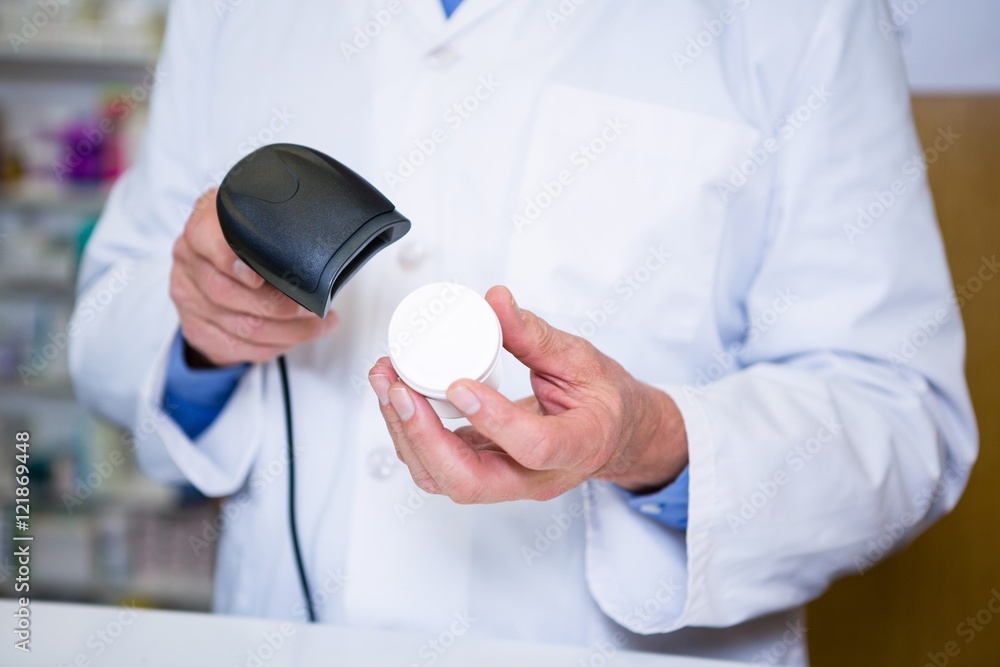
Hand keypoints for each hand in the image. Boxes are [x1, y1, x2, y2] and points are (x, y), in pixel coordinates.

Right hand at [169, 189, 338, 365]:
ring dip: (288, 331)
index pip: (205, 238)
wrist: (214, 264)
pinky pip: (236, 347)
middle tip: (313, 307)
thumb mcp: (256, 219)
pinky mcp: (196, 328)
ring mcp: (189, 297)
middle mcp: (189, 261)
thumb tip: (313, 243)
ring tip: (319, 325)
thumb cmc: (246, 241)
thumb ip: (272, 224)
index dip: (231, 259)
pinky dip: (273, 346)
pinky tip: (295, 338)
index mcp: (202, 227)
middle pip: (228, 293)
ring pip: (240, 326)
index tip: (259, 275)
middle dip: (280, 306)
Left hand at [367, 286, 687, 502]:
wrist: (611, 434)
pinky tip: (397, 395)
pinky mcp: (484, 471)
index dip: (494, 419)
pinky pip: (439, 466)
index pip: (534, 447)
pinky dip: (410, 433)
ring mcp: (508, 481)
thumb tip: (495, 301)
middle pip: (470, 481)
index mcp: (578, 445)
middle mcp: (538, 477)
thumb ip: (537, 334)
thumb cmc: (603, 400)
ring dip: (406, 433)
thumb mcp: (582, 358)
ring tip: (388, 382)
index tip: (460, 384)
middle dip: (423, 436)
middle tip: (400, 388)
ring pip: (444, 479)